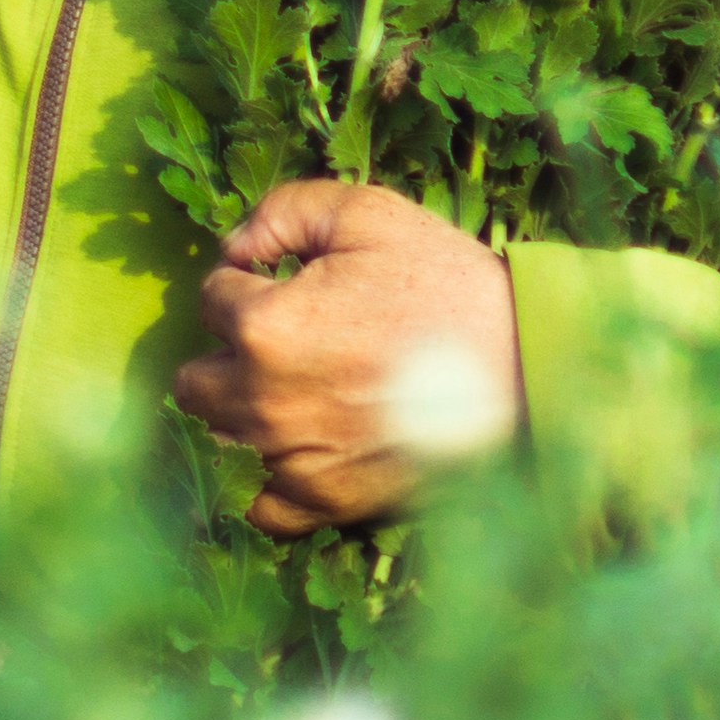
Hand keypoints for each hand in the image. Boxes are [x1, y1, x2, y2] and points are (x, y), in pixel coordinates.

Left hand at [170, 178, 521, 533]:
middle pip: (195, 380)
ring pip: (222, 439)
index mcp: (264, 327)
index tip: (288, 286)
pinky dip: (269, 482)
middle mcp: (264, 401)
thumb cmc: (446, 284)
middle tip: (284, 343)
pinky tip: (295, 451)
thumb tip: (234, 246)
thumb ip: (284, 212)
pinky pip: (261, 507)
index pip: (212, 299)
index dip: (248, 284)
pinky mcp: (326, 501)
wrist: (523, 365)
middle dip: (227, 355)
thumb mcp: (368, 215)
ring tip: (298, 393)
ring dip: (245, 414)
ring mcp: (292, 459)